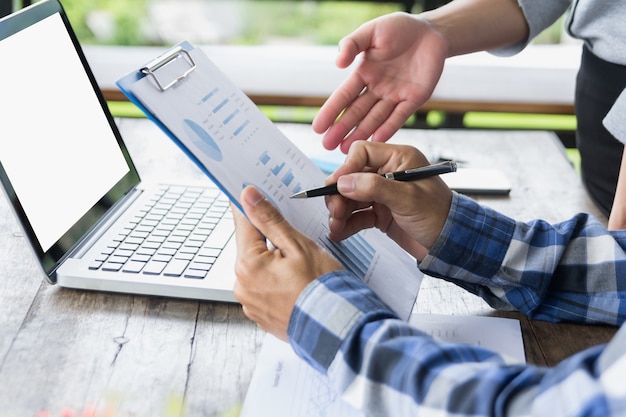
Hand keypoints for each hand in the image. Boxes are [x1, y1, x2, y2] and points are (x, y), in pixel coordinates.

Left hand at [232, 186, 343, 340]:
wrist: (336, 328)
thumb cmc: (321, 288)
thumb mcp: (298, 245)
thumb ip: (270, 219)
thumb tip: (248, 196)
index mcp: (247, 265)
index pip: (243, 223)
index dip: (252, 206)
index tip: (254, 194)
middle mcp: (242, 286)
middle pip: (251, 248)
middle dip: (269, 240)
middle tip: (295, 240)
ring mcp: (250, 304)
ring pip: (259, 269)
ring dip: (274, 262)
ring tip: (301, 268)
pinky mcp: (261, 316)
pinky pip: (264, 289)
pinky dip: (277, 282)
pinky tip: (297, 283)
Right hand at [312, 12, 446, 152]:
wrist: (432, 31)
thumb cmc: (400, 27)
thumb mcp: (371, 31)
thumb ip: (352, 44)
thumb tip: (337, 63)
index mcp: (364, 73)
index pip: (344, 96)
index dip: (331, 112)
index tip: (318, 128)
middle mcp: (377, 88)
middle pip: (356, 112)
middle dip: (342, 129)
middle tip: (327, 146)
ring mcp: (395, 96)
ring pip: (374, 119)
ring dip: (361, 133)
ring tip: (346, 150)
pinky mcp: (414, 99)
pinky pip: (399, 117)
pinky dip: (388, 128)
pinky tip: (376, 140)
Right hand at [325, 141, 451, 259]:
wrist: (451, 244)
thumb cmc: (439, 216)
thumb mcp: (407, 198)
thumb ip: (374, 188)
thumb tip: (343, 182)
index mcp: (399, 158)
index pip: (362, 153)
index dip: (346, 169)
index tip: (334, 186)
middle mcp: (389, 172)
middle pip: (352, 176)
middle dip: (340, 195)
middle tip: (334, 212)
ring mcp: (384, 193)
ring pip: (351, 197)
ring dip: (340, 211)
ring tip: (335, 226)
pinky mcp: (381, 212)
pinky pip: (358, 214)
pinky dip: (347, 223)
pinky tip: (339, 232)